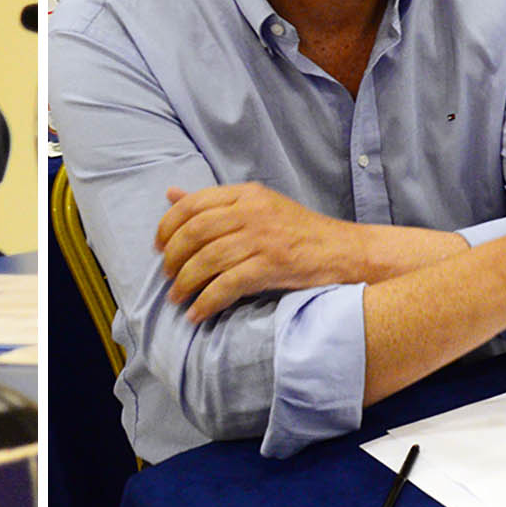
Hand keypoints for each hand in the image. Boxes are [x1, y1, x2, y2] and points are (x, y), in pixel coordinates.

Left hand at [155, 182, 352, 322]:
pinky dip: (208, 301)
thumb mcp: (257, 206)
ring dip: (186, 283)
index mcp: (245, 194)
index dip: (167, 226)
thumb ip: (213, 203)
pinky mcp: (274, 265)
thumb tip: (172, 195)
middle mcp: (252, 211)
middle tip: (167, 277)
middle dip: (173, 258)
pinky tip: (199, 313)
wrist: (347, 252)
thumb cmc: (299, 232)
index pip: (192, 205)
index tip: (159, 247)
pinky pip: (228, 284)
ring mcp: (263, 238)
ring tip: (178, 299)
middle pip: (195, 232)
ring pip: (207, 259)